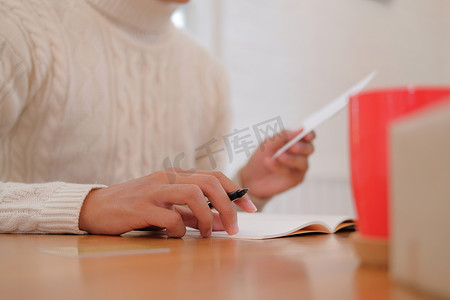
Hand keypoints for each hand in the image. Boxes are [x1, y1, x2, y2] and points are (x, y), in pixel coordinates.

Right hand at [79, 169, 256, 236]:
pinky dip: (179, 230)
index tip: (250, 207)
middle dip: (228, 207)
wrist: (97, 207)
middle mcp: (167, 178)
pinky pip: (170, 218)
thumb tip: (220, 221)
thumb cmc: (136, 206)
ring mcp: (154, 190)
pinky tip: (176, 236)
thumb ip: (192, 211)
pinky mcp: (141, 207)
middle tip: (234, 227)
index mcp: (175, 174)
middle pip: (209, 183)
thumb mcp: (167, 205)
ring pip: (193, 195)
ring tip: (207, 233)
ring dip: (207, 217)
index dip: (236, 191)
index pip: (214, 175)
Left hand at [240, 130, 314, 198]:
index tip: (307, 134)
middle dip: (302, 147)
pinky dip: (280, 167)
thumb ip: (284, 136)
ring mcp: (299, 168)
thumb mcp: (268, 143)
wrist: (251, 177)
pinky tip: (270, 163)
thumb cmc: (261, 157)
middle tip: (292, 146)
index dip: (310, 134)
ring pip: (302, 162)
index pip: (308, 136)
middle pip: (310, 149)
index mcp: (295, 141)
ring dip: (291, 158)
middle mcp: (300, 154)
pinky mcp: (295, 179)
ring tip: (278, 156)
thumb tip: (301, 129)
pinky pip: (291, 173)